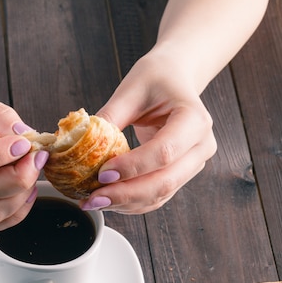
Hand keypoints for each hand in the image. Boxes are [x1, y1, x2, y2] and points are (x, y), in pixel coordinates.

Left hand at [83, 49, 216, 213]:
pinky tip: (108, 200)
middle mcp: (201, 145)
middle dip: (126, 194)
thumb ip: (110, 117)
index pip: (164, 152)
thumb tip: (80, 144)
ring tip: (94, 202)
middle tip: (93, 199)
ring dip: (126, 203)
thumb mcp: (131, 89)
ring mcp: (194, 164)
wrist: (176, 79)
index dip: (132, 167)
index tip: (102, 174)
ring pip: (160, 194)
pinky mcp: (182, 174)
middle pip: (165, 181)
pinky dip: (132, 202)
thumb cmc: (156, 79)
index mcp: (194, 119)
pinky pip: (157, 196)